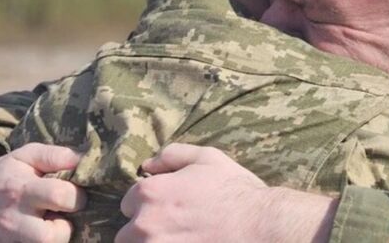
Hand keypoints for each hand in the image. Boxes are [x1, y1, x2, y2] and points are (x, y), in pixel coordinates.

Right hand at [0, 143, 86, 242]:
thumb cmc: (6, 173)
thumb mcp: (28, 155)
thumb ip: (57, 156)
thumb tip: (85, 160)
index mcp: (21, 190)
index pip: (59, 196)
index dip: (77, 196)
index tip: (75, 194)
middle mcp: (12, 220)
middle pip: (49, 238)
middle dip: (65, 228)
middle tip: (62, 216)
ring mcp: (7, 240)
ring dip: (54, 239)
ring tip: (50, 225)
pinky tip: (39, 231)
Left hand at [116, 143, 336, 242]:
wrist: (262, 228)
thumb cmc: (236, 192)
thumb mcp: (207, 158)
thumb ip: (172, 155)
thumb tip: (147, 164)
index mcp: (150, 194)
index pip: (128, 203)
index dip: (147, 204)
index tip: (168, 208)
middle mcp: (145, 225)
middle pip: (126, 235)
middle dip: (144, 232)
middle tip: (171, 230)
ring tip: (177, 240)